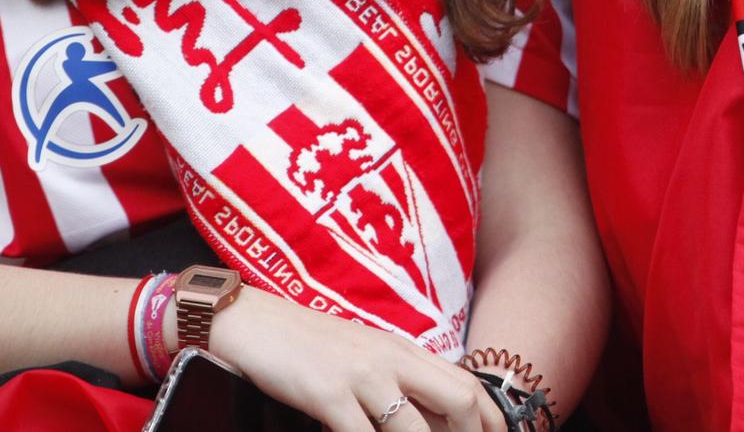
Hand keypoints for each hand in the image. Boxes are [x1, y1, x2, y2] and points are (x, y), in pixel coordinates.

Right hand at [206, 287, 502, 431]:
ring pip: (414, 429)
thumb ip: (398, 382)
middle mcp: (392, 359)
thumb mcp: (363, 356)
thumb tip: (430, 418)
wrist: (251, 322)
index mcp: (405, 350)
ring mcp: (362, 375)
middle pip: (458, 401)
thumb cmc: (306, 346)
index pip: (467, 385)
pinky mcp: (329, 393)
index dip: (491, 421)